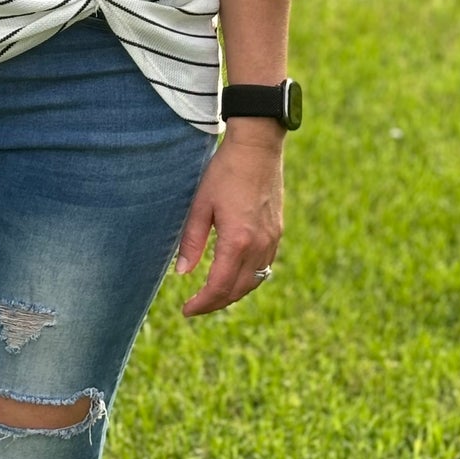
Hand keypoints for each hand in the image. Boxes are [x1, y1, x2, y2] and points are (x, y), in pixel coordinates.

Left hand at [175, 125, 283, 317]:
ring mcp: (272, 240)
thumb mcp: (200, 204)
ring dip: (232, 293)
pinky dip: (247, 279)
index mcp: (238, 241)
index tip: (186, 310)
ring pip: (253, 281)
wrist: (258, 148)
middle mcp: (259, 246)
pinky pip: (264, 267)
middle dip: (216, 303)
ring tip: (212, 296)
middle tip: (195, 307)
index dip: (202, 303)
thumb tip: (181, 273)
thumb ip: (191, 240)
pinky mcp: (277, 233)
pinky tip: (233, 275)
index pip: (219, 286)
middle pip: (238, 290)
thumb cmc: (225, 172)